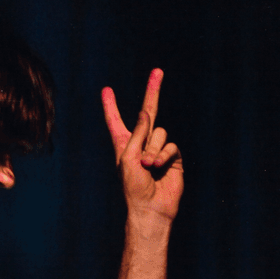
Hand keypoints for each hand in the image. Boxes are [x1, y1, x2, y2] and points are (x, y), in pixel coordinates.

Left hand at [101, 70, 183, 225]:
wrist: (150, 208)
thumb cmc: (133, 186)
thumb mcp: (128, 157)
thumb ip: (137, 133)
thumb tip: (145, 111)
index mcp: (124, 145)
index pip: (116, 121)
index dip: (111, 107)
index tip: (106, 90)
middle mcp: (141, 144)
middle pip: (149, 112)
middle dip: (153, 91)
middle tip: (158, 71)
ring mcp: (158, 149)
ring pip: (159, 133)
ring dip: (154, 149)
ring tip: (148, 166)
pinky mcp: (173, 158)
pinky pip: (171, 146)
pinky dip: (164, 154)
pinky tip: (158, 167)